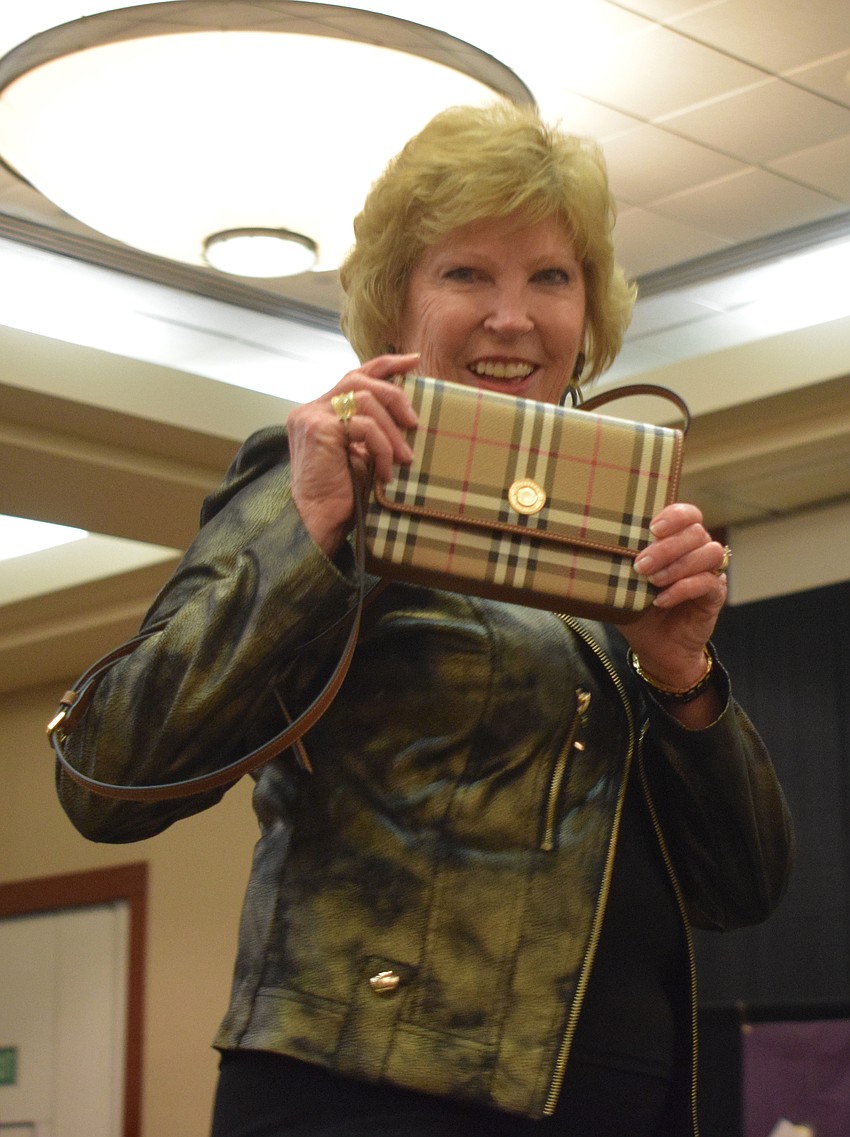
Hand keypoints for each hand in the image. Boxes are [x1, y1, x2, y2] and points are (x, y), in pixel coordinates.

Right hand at [287, 353, 420, 554]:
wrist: (319, 523)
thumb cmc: (342, 495)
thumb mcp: (360, 453)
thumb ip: (370, 429)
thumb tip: (407, 413)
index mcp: (318, 411)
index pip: (354, 375)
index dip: (386, 364)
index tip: (413, 362)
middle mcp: (310, 409)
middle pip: (361, 380)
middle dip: (395, 397)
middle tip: (415, 423)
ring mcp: (312, 416)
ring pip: (366, 400)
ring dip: (392, 431)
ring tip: (404, 458)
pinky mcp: (319, 429)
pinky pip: (364, 426)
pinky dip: (381, 448)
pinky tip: (384, 472)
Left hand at [619, 503, 728, 692]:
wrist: (656, 648)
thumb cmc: (637, 609)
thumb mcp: (621, 583)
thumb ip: (616, 563)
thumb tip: (590, 546)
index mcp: (676, 540)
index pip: (688, 514)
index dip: (675, 515)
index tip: (653, 528)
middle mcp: (696, 551)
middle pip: (696, 532)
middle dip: (666, 546)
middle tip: (641, 565)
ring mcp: (709, 571)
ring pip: (708, 553)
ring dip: (677, 565)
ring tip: (652, 581)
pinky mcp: (715, 594)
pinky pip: (708, 582)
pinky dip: (684, 589)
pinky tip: (662, 600)